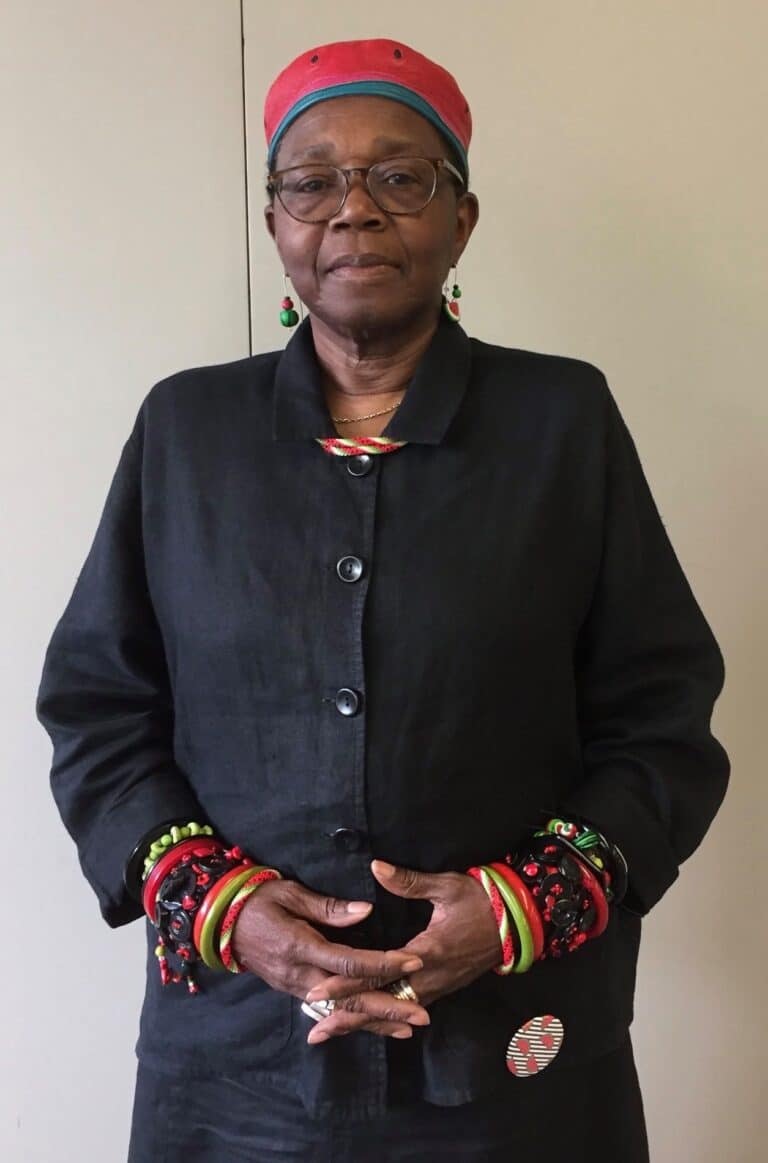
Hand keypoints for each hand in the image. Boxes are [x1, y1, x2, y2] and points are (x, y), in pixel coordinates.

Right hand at [231, 878, 430, 1040]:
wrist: (221, 923)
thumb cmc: (259, 900)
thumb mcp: (291, 893)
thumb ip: (329, 907)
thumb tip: (366, 912)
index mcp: (300, 946)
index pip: (348, 962)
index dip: (382, 964)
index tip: (413, 961)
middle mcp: (299, 975)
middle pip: (349, 997)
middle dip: (387, 1007)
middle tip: (422, 1014)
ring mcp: (294, 988)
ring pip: (341, 1010)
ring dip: (375, 1020)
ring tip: (408, 1027)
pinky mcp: (293, 992)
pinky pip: (328, 1010)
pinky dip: (353, 1020)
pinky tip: (375, 1026)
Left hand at [303, 860, 500, 1039]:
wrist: (518, 924)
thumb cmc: (481, 900)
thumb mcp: (446, 886)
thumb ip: (408, 881)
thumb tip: (375, 867)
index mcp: (427, 952)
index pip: (380, 971)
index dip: (349, 981)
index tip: (320, 990)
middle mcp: (429, 978)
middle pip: (382, 1003)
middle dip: (349, 1015)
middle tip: (316, 1032)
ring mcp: (437, 988)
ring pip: (393, 1012)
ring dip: (363, 1021)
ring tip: (332, 1032)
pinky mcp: (441, 989)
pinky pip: (407, 1009)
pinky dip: (384, 1018)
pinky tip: (368, 1023)